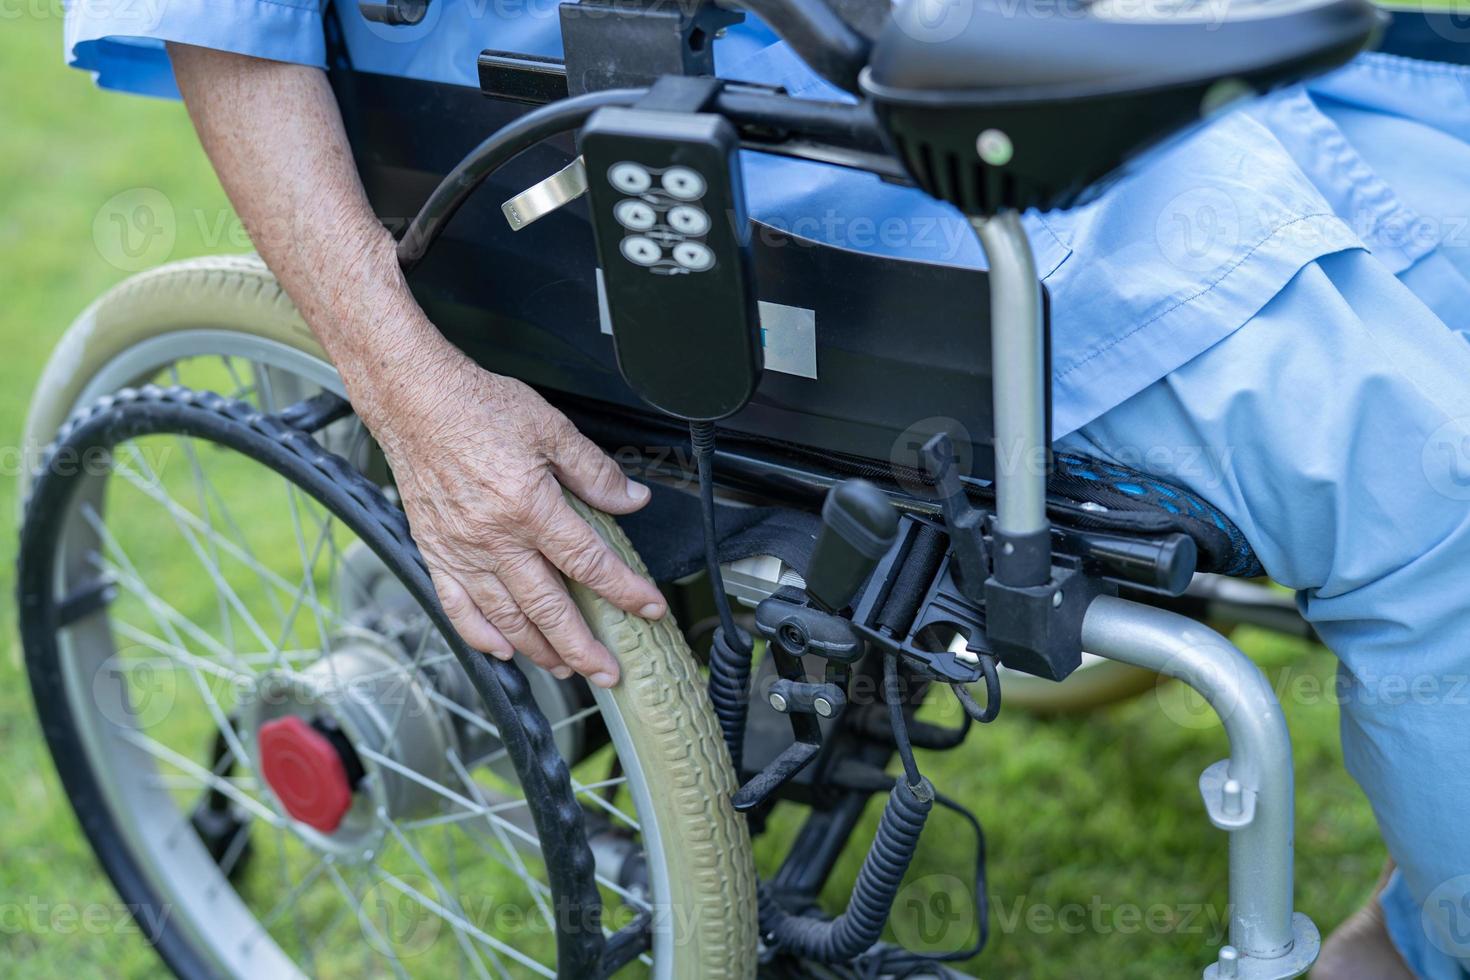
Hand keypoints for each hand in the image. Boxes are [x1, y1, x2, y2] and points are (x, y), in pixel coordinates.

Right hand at [360, 342, 665, 686]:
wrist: (415, 401)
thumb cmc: (478, 407)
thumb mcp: (551, 428)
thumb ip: (595, 471)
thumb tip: (631, 500)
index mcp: (528, 505)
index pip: (587, 562)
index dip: (624, 590)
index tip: (649, 608)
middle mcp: (493, 537)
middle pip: (547, 608)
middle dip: (583, 647)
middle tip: (609, 672)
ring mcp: (461, 551)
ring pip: (506, 618)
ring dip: (540, 651)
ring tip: (568, 669)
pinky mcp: (435, 553)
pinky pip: (458, 608)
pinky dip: (482, 636)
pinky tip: (504, 650)